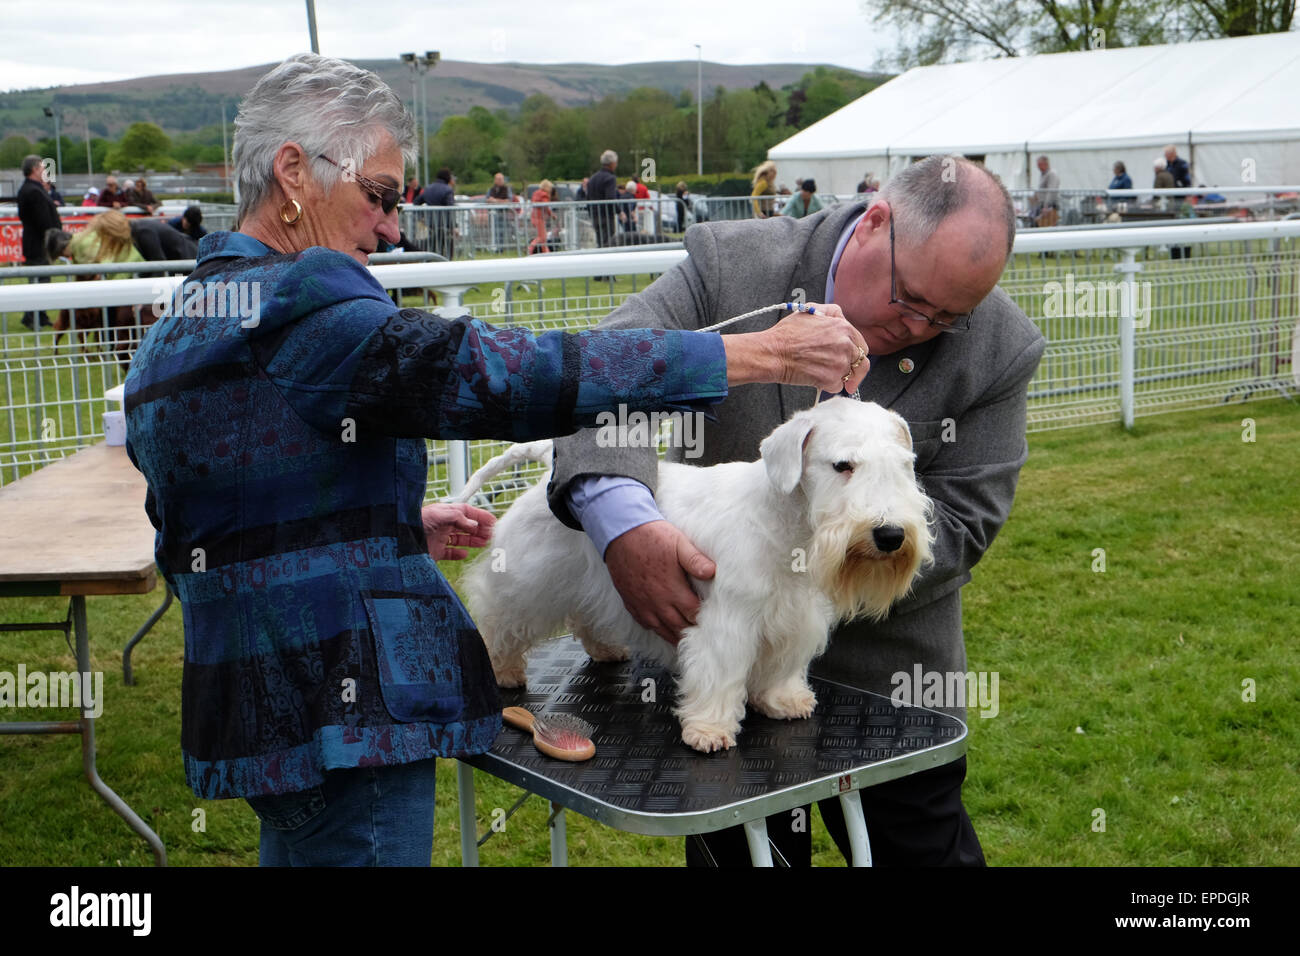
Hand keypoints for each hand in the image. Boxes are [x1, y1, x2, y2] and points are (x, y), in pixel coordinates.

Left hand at [422, 502, 494, 559]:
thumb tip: (473, 523)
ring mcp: (439, 539)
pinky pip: (450, 553)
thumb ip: (458, 517)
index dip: (480, 516)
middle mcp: (443, 525)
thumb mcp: (439, 514)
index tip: (493, 522)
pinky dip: (458, 554)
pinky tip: (465, 554)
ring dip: (473, 541)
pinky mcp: (435, 552)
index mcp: (445, 513)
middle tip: (491, 535)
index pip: (466, 512)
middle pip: (466, 526)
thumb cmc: (416, 522)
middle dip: (479, 530)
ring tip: (484, 544)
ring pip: (460, 539)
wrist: (400, 540)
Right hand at [604, 521, 714, 645]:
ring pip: (661, 629)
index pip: (693, 614)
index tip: (712, 624)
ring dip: (674, 636)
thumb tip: (713, 572)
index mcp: (672, 589)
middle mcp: (657, 602)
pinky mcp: (630, 602)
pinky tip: (661, 629)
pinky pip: (644, 623)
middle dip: (690, 632)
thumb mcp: (678, 542)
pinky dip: (655, 629)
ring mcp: (642, 604)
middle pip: (678, 626)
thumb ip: (695, 560)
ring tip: (684, 641)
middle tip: (702, 638)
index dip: (703, 621)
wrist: (620, 532)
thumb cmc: (651, 536)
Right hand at [722, 301, 869, 393]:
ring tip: (821, 371)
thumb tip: (841, 318)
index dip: (856, 354)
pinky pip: (837, 386)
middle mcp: (845, 345)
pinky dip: (829, 385)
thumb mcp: (811, 311)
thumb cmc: (786, 334)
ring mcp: (839, 363)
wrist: (773, 353)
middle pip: (861, 363)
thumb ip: (832, 312)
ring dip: (839, 376)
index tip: (853, 361)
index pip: (861, 345)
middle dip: (854, 370)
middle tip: (847, 376)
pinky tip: (816, 378)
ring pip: (849, 375)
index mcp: (843, 328)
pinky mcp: (831, 379)